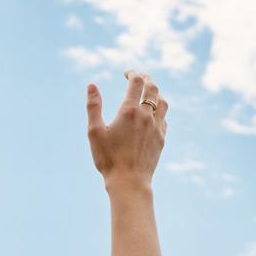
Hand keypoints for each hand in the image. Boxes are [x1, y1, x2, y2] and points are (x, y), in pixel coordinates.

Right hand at [85, 69, 168, 187]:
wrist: (129, 181)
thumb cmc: (108, 158)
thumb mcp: (94, 131)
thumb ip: (93, 106)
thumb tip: (91, 85)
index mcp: (129, 111)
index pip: (136, 82)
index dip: (132, 73)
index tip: (127, 73)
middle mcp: (146, 116)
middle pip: (153, 88)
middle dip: (146, 78)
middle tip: (139, 76)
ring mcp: (156, 127)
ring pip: (163, 102)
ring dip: (156, 92)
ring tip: (149, 91)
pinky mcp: (161, 139)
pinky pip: (164, 118)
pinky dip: (159, 110)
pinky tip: (153, 113)